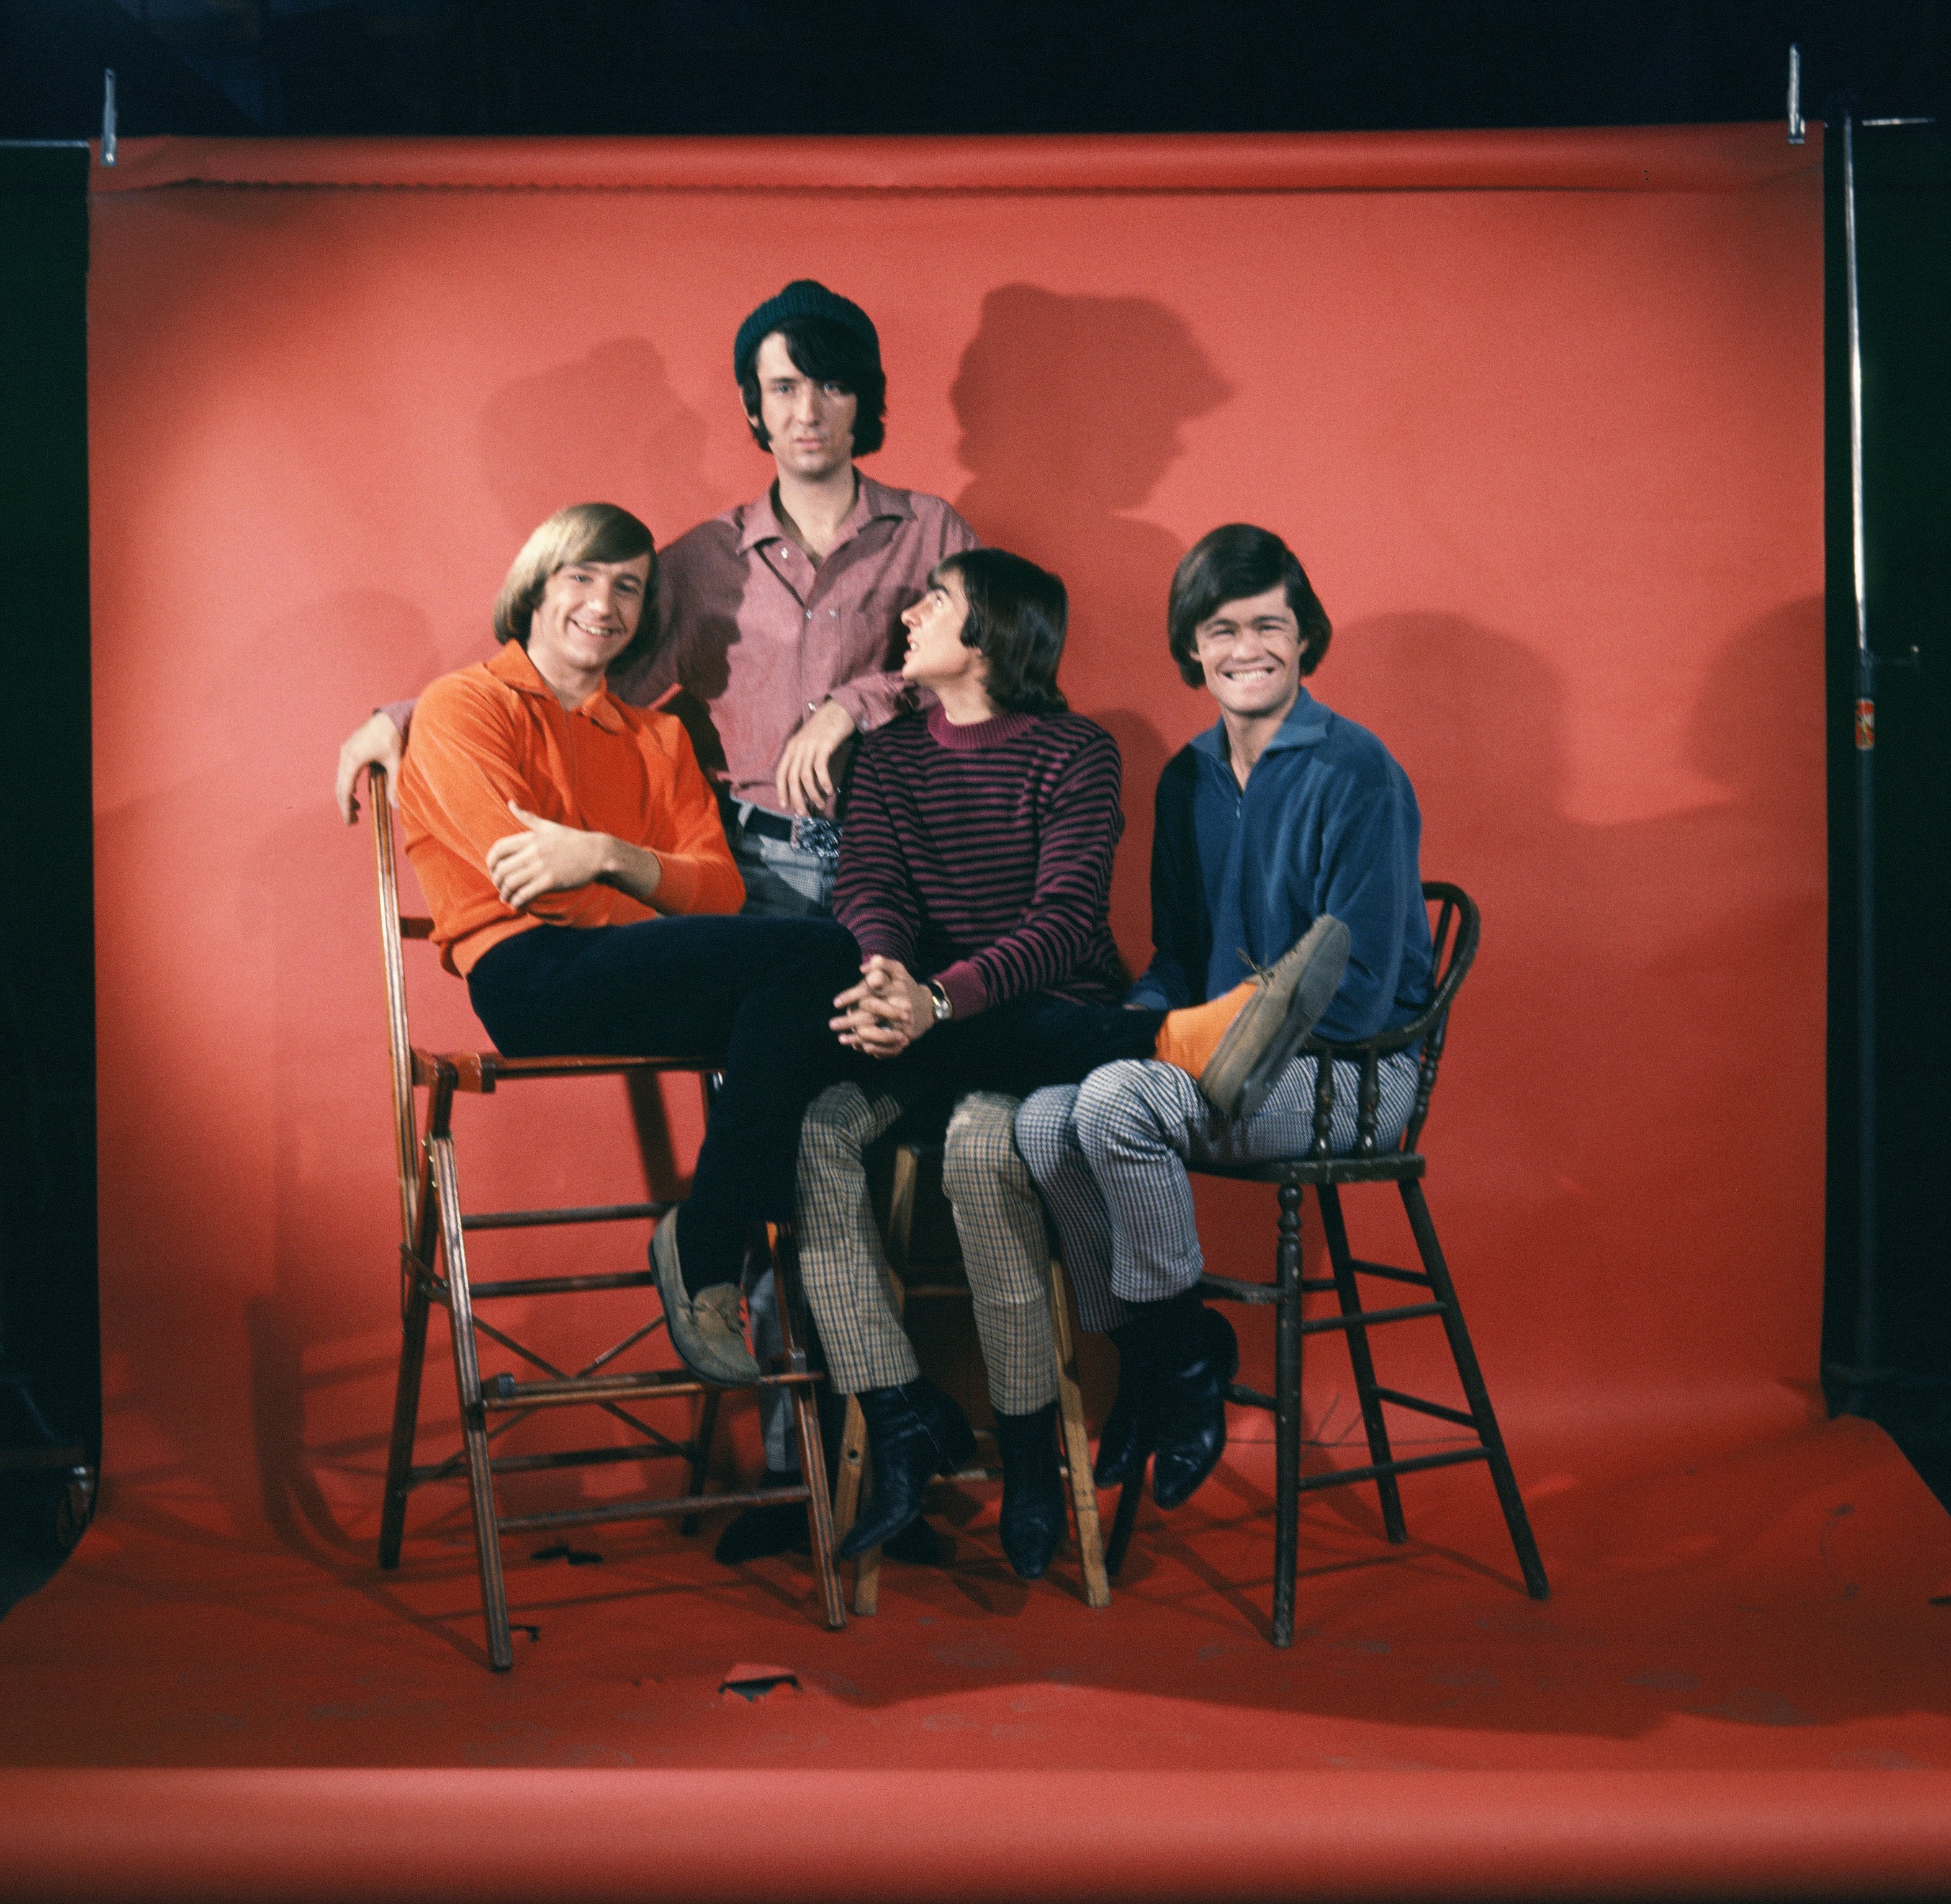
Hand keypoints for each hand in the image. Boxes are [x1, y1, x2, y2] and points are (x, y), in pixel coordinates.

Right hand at [336, 711, 404, 823]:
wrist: (391, 716)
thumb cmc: (394, 736)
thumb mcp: (395, 762)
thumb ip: (394, 784)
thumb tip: (396, 806)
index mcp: (354, 759)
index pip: (345, 790)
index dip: (346, 807)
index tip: (349, 821)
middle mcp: (345, 754)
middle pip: (340, 786)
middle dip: (345, 805)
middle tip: (352, 821)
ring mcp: (346, 750)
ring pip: (341, 778)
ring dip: (346, 795)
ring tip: (357, 809)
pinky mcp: (350, 748)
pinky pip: (344, 770)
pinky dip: (348, 784)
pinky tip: (355, 793)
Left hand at [486, 802, 643, 910]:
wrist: (598, 853)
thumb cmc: (573, 840)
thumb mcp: (548, 826)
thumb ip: (527, 817)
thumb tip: (509, 803)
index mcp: (530, 837)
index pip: (498, 849)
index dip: (491, 863)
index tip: (494, 871)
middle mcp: (533, 852)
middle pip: (502, 870)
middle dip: (497, 882)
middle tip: (501, 888)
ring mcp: (541, 867)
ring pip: (511, 884)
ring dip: (506, 895)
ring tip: (508, 899)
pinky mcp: (551, 881)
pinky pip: (526, 894)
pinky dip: (518, 902)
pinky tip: (519, 905)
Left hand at [774, 699, 856, 816]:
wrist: (839, 709)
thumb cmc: (825, 728)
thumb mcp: (808, 742)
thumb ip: (803, 758)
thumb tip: (805, 782)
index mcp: (791, 747)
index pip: (781, 773)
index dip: (782, 790)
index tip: (786, 805)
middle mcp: (798, 747)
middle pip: (792, 779)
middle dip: (797, 799)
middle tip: (804, 813)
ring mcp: (811, 746)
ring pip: (806, 777)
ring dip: (812, 794)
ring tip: (820, 804)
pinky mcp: (824, 745)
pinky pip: (820, 768)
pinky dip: (823, 781)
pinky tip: (829, 790)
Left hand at [831, 954, 932, 1056]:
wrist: (931, 1006)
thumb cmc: (908, 986)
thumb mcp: (899, 971)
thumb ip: (883, 965)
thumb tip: (862, 968)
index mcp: (895, 988)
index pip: (870, 991)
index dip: (852, 996)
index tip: (836, 1003)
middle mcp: (899, 1006)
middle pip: (871, 1015)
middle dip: (850, 1020)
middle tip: (832, 1024)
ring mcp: (903, 1024)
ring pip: (877, 1033)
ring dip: (857, 1038)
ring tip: (841, 1039)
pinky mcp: (906, 1037)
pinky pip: (887, 1045)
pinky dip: (871, 1047)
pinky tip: (858, 1046)